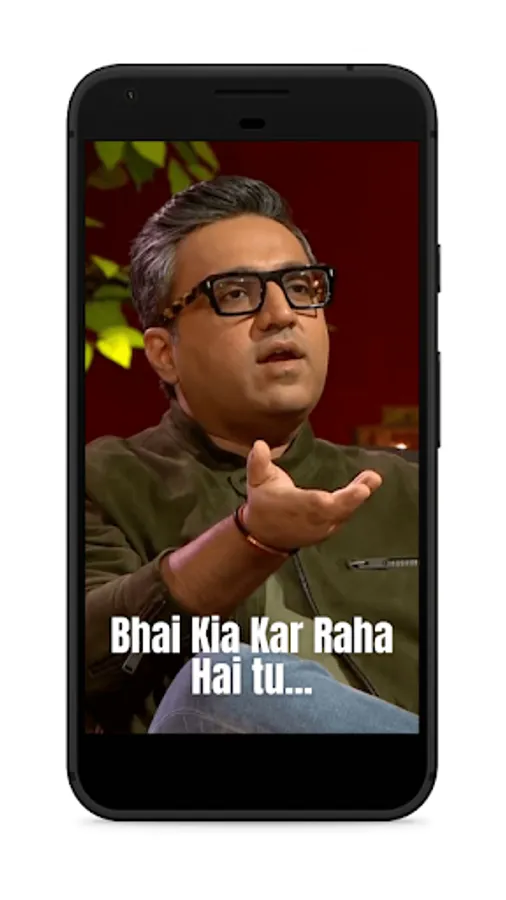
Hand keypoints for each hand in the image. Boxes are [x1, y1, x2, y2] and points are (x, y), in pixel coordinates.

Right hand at [243, 440, 382, 551]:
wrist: (264, 536)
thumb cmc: (263, 504)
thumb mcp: (256, 481)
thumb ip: (258, 463)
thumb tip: (259, 444)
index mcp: (294, 506)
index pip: (317, 504)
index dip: (336, 499)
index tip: (358, 490)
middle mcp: (311, 519)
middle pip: (337, 510)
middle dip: (354, 497)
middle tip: (372, 479)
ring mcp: (321, 527)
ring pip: (344, 513)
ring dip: (358, 497)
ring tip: (372, 478)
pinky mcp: (328, 529)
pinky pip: (344, 515)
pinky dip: (354, 501)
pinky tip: (366, 485)